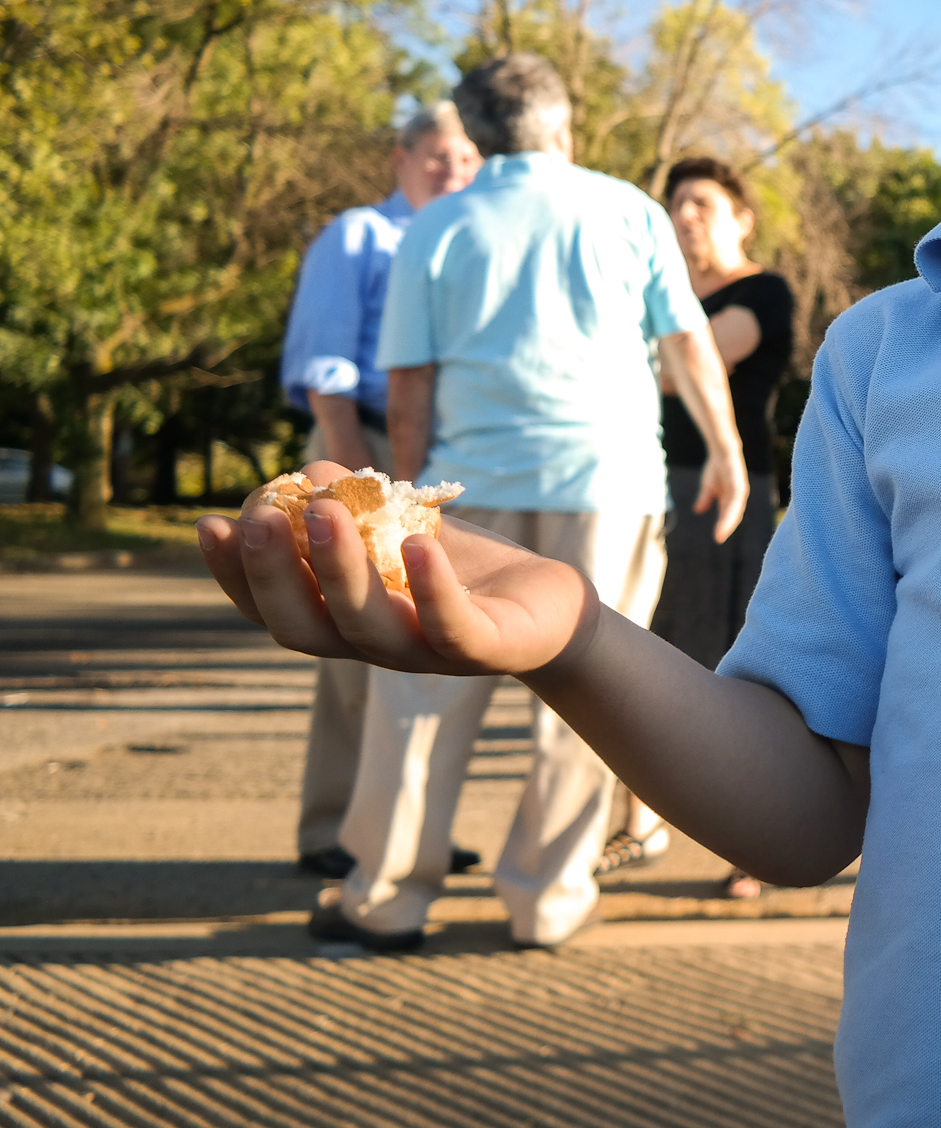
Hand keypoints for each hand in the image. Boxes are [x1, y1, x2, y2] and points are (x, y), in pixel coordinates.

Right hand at [194, 461, 593, 676]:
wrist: (547, 606)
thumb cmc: (462, 566)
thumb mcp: (399, 528)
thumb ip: (351, 504)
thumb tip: (308, 474)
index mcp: (340, 619)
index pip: (272, 607)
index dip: (235, 573)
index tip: (208, 525)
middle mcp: (372, 644)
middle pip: (304, 626)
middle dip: (273, 573)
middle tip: (258, 518)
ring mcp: (425, 653)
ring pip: (367, 626)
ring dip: (339, 568)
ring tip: (325, 511)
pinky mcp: (484, 650)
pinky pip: (451, 627)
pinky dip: (431, 587)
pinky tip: (417, 543)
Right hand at [691, 451, 751, 543]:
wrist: (721, 451)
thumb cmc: (717, 468)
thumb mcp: (708, 486)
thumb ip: (706, 498)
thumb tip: (698, 510)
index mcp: (732, 499)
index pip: (729, 515)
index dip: (724, 526)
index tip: (717, 538)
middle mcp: (738, 496)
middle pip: (734, 515)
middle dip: (726, 527)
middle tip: (719, 539)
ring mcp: (739, 490)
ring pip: (735, 509)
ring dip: (728, 521)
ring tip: (721, 532)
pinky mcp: (739, 484)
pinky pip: (735, 499)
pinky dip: (730, 508)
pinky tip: (726, 515)